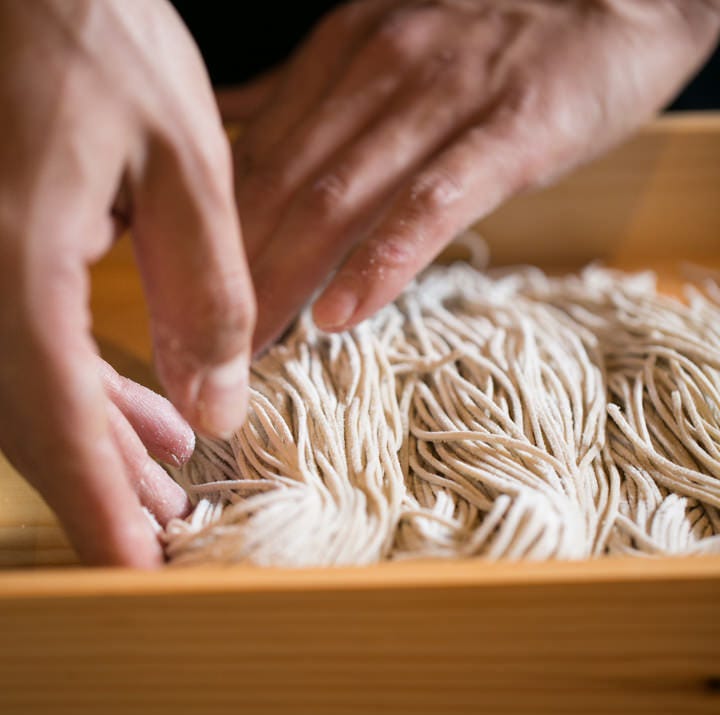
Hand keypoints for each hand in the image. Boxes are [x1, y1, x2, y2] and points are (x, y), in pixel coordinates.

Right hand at [0, 0, 255, 565]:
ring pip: (24, 391)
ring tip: (170, 471)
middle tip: (171, 526)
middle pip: (31, 421)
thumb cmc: (98, 35)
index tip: (138, 569)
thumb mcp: (187, 163)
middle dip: (106, 484)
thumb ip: (208, 290)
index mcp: (14, 257)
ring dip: (100, 441)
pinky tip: (139, 402)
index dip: (98, 505)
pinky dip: (83, 387)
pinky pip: (22, 345)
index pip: (53, 419)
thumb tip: (216, 403)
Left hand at [231, 0, 719, 351]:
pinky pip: (430, 205)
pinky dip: (380, 262)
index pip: (250, 153)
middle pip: (279, 186)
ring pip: (338, 201)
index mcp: (342, 56)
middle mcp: (375, 73)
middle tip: (196, 346)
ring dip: (283, 280)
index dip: (204, 232)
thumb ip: (315, 95)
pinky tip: (341, 315)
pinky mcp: (508, 133)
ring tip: (248, 351)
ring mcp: (441, 102)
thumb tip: (238, 133)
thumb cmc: (498, 31)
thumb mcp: (387, 43)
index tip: (177, 294)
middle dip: (227, 273)